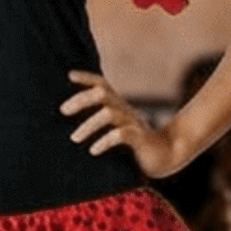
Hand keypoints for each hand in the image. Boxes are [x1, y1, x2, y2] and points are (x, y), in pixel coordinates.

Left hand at [61, 71, 184, 176]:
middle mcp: (125, 110)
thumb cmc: (136, 142)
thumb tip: (73, 116)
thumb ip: (100, 119)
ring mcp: (133, 123)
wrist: (167, 154)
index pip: (102, 83)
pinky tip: (93, 150)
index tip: (69, 75)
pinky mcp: (139, 139)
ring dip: (88, 125)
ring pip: (108, 114)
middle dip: (81, 100)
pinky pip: (120, 135)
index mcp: (118, 105)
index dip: (87, 77)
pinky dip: (104, 141)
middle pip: (102, 93)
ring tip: (75, 138)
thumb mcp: (118, 126)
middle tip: (63, 111)